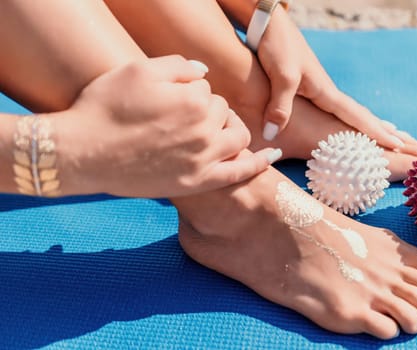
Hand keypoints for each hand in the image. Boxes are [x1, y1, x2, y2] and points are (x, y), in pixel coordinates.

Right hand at [55, 55, 281, 197]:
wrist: (82, 153)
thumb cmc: (105, 108)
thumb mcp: (138, 71)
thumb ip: (178, 66)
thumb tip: (204, 73)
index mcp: (192, 100)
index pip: (208, 90)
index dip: (189, 93)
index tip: (170, 102)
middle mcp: (204, 130)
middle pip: (224, 112)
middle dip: (209, 109)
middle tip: (182, 117)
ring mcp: (204, 159)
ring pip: (238, 136)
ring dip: (230, 128)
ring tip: (213, 129)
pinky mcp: (198, 182)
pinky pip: (240, 173)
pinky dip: (259, 163)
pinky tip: (273, 155)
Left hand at [256, 6, 416, 155]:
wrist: (270, 22)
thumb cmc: (278, 46)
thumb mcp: (281, 77)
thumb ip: (280, 107)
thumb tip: (274, 134)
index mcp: (325, 91)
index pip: (356, 116)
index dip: (375, 132)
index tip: (396, 144)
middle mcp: (325, 91)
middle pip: (357, 114)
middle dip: (377, 130)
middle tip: (399, 144)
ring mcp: (316, 88)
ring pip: (345, 112)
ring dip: (363, 124)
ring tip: (380, 135)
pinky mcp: (304, 86)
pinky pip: (330, 109)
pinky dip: (344, 118)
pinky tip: (342, 121)